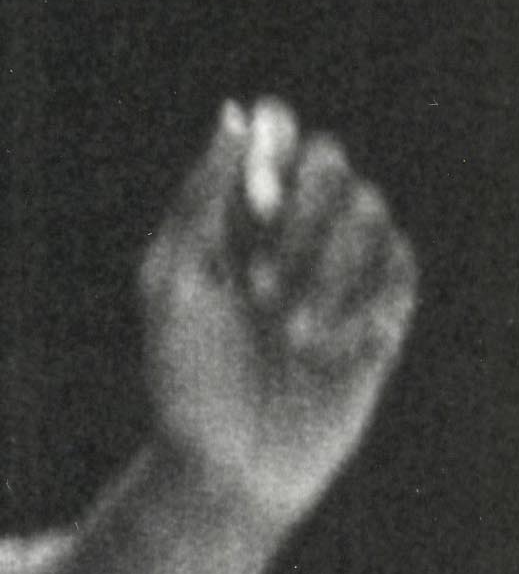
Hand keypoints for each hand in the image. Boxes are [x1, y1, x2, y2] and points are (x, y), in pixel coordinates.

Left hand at [140, 98, 416, 529]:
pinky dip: (358, 301)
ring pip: (372, 210)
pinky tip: (319, 346)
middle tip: (256, 279)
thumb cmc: (185, 370)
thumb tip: (236, 115)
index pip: (277, 138)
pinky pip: (401, 270)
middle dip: (298, 212)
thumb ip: (203, 196)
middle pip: (333, 162)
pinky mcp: (384, 315)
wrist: (228, 459)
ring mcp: (345, 273)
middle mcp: (296, 235)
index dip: (276, 141)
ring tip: (282, 328)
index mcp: (236, 217)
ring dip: (323, 266)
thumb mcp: (174, 278)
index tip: (256, 192)